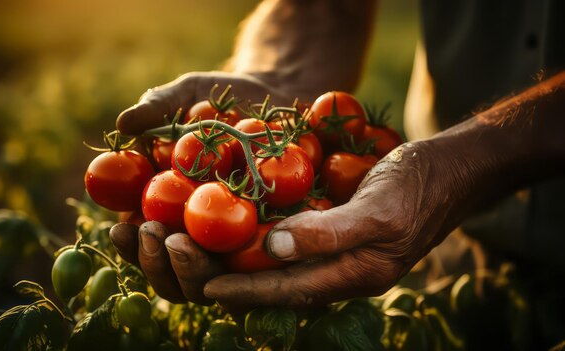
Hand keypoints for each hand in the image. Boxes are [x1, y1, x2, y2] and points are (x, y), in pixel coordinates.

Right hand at [110, 70, 315, 305]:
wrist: (281, 97)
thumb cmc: (225, 99)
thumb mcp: (189, 95)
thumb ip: (157, 107)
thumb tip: (123, 123)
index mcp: (167, 210)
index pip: (141, 240)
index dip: (129, 242)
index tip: (123, 227)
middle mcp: (199, 235)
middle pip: (174, 272)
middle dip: (159, 264)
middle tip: (161, 237)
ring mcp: (237, 245)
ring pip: (211, 281)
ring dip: (193, 272)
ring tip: (188, 245)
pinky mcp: (276, 241)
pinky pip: (262, 264)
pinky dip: (249, 263)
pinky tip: (242, 248)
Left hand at [203, 141, 465, 309]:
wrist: (450, 168)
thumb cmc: (419, 185)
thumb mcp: (378, 209)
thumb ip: (330, 233)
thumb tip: (272, 250)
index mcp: (357, 274)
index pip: (290, 292)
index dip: (246, 292)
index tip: (206, 288)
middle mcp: (345, 270)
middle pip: (281, 287)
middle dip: (238, 283)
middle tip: (195, 270)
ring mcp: (343, 252)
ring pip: (286, 269)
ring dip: (248, 264)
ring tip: (209, 254)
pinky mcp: (341, 232)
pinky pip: (297, 246)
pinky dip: (267, 242)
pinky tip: (245, 229)